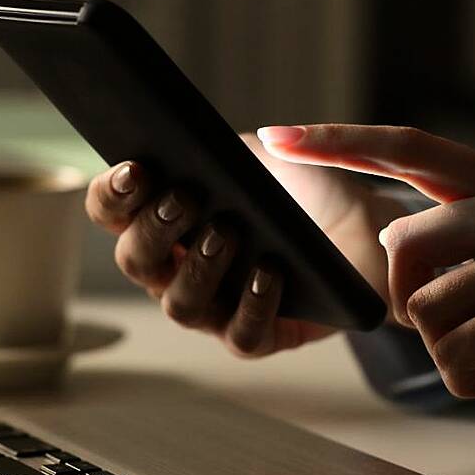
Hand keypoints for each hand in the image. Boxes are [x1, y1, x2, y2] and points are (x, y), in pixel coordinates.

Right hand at [85, 133, 398, 357]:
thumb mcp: (255, 157)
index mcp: (164, 222)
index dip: (111, 195)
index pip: (112, 213)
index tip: (134, 169)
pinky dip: (252, 305)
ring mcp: (215, 308)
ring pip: (181, 305)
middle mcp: (177, 271)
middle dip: (152, 229)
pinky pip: (242, 334)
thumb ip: (219, 146)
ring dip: (198, 269)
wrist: (363, 223)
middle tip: (184, 198)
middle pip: (135, 261)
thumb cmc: (300, 190)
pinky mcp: (260, 335)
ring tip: (227, 234)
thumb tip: (192, 139)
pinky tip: (268, 273)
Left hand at [259, 124, 474, 443]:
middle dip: (411, 302)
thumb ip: (473, 236)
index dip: (338, 141)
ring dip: (453, 351)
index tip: (278, 136)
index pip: (412, 147)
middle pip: (400, 247)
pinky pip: (450, 352)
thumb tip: (390, 240)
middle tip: (469, 331)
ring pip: (420, 307)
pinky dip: (474, 380)